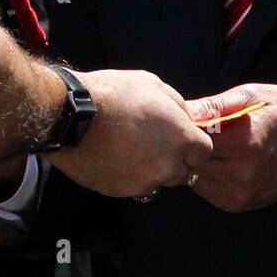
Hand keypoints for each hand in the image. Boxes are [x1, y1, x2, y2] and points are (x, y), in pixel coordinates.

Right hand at [48, 68, 212, 198]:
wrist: (72, 116)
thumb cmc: (115, 94)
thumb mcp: (153, 84)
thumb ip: (177, 106)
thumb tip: (185, 117)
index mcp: (181, 139)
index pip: (204, 152)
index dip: (192, 143)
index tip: (179, 135)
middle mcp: (167, 167)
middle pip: (181, 171)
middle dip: (172, 158)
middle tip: (150, 139)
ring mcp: (143, 183)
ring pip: (155, 180)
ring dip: (148, 167)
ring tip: (127, 145)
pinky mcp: (119, 191)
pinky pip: (130, 184)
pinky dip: (126, 173)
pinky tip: (111, 153)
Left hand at [183, 83, 276, 212]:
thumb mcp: (252, 96)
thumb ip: (216, 105)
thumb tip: (185, 110)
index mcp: (246, 142)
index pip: (194, 139)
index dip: (187, 126)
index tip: (190, 117)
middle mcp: (244, 173)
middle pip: (192, 161)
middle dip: (189, 145)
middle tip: (198, 129)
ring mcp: (243, 192)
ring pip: (196, 178)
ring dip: (198, 162)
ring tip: (213, 144)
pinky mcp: (241, 204)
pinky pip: (207, 190)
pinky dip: (207, 176)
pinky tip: (220, 160)